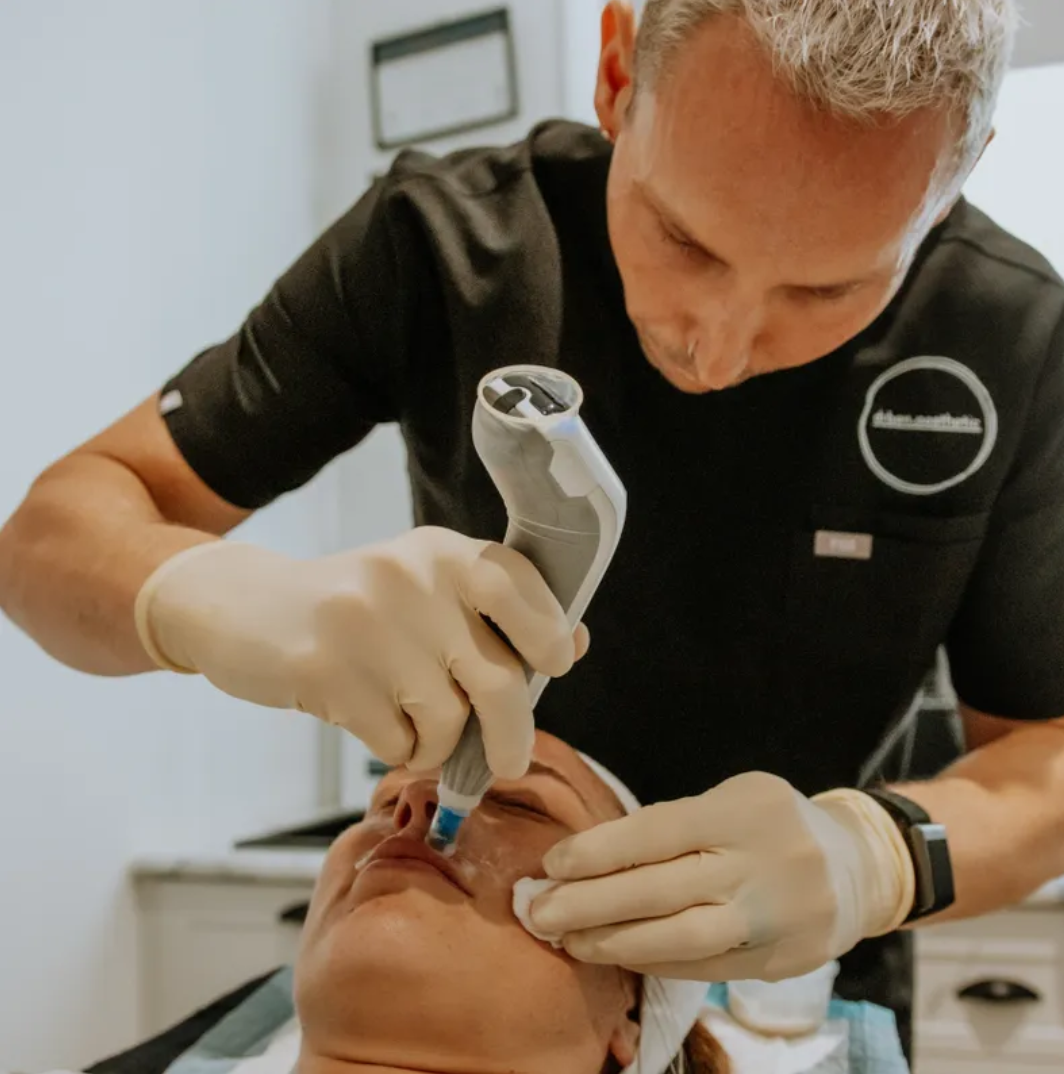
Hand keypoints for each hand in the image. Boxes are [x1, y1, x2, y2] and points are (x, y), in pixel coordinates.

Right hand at [134, 527, 585, 776]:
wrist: (244, 607)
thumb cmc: (355, 610)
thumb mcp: (425, 591)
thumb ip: (494, 615)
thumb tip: (573, 644)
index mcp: (443, 552)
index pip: (523, 589)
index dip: (550, 636)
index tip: (553, 666)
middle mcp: (412, 579)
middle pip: (499, 680)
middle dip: (513, 735)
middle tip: (508, 760)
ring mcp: (368, 623)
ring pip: (448, 721)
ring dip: (437, 743)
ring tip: (411, 725)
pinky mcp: (327, 669)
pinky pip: (397, 742)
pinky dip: (397, 748)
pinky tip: (373, 722)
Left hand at [529, 772, 914, 981]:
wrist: (859, 867)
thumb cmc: (773, 822)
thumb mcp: (733, 798)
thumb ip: (676, 826)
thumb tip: (592, 858)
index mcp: (742, 811)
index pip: (656, 832)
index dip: (599, 851)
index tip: (552, 865)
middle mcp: (760, 864)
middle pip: (660, 890)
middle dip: (590, 904)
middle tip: (540, 913)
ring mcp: (772, 918)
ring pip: (680, 939)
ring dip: (614, 943)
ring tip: (569, 941)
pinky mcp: (778, 962)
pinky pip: (703, 967)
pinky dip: (653, 961)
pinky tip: (616, 954)